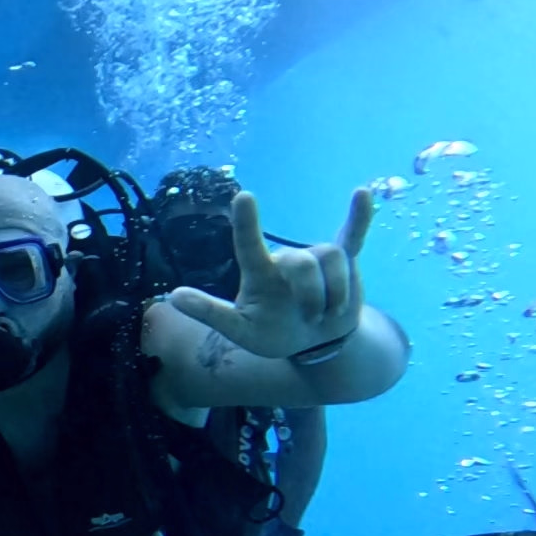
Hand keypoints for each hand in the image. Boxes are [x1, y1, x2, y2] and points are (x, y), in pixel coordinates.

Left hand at [167, 188, 372, 360]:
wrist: (312, 342)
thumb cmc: (272, 333)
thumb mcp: (239, 330)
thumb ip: (210, 312)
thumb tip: (172, 296)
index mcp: (260, 273)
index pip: (249, 246)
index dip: (247, 223)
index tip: (244, 197)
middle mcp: (287, 261)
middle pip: (303, 262)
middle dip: (311, 295)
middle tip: (311, 320)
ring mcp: (316, 259)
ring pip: (332, 258)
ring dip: (336, 293)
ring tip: (328, 315)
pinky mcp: (344, 263)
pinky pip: (353, 236)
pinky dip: (359, 217)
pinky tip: (363, 193)